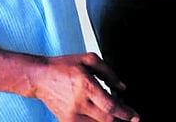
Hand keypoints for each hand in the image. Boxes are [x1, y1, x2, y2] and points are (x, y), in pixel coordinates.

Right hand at [25, 53, 139, 121]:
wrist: (40, 77)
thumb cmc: (63, 66)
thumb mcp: (88, 60)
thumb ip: (109, 72)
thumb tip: (122, 87)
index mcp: (85, 85)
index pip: (110, 106)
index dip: (126, 113)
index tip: (135, 116)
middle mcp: (78, 103)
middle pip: (107, 119)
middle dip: (121, 119)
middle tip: (129, 116)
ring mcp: (71, 114)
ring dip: (110, 121)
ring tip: (115, 113)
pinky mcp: (65, 120)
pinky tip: (100, 115)